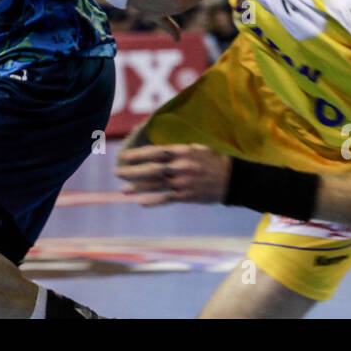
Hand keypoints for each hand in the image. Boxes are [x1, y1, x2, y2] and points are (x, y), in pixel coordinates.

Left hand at [115, 144, 229, 205]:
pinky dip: (154, 201)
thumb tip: (160, 151)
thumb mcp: (196, 148)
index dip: (138, 155)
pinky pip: (167, 199)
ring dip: (138, 188)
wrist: (233, 178)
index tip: (124, 156)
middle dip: (132, 172)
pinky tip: (142, 202)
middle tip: (117, 173)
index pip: (155, 153)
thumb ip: (178, 150)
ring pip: (156, 185)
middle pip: (151, 170)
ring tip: (124, 190)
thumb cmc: (213, 160)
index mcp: (182, 152)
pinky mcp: (187, 196)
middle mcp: (181, 167)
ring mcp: (183, 182)